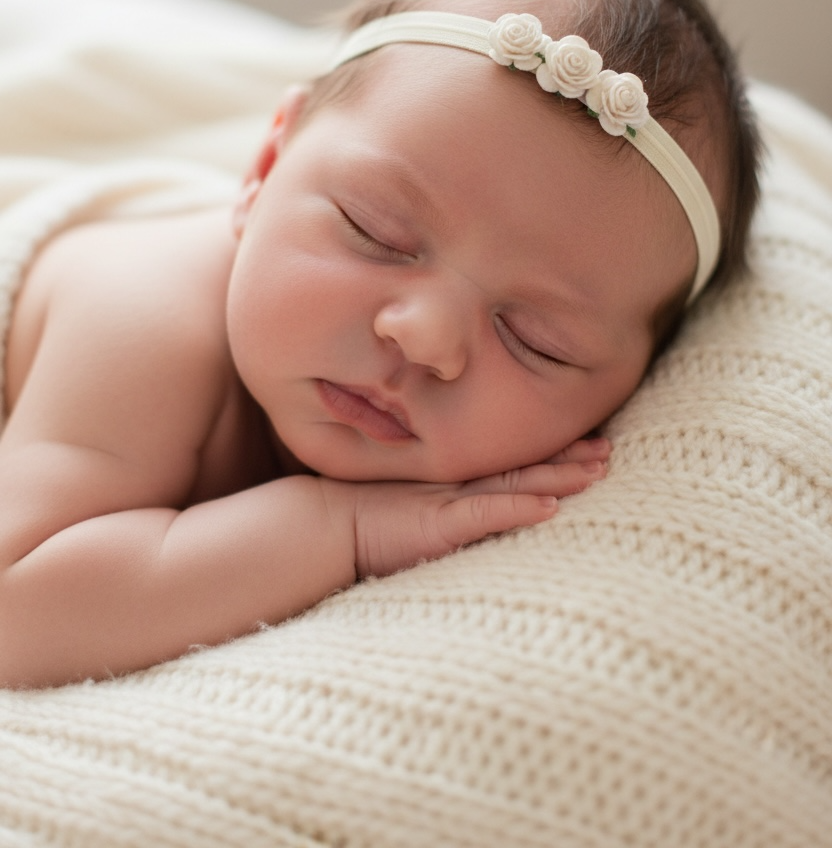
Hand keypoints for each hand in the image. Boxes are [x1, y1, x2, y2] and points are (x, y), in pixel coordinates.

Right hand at [322, 436, 609, 579]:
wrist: (320, 527)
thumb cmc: (361, 520)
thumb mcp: (410, 509)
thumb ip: (442, 504)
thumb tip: (480, 505)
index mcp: (454, 481)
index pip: (511, 462)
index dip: (549, 451)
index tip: (588, 442)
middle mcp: (458, 486)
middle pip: (523, 466)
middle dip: (568, 458)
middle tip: (608, 449)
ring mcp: (450, 502)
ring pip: (516, 483)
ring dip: (559, 477)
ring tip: (598, 469)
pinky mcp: (440, 525)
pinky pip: (486, 514)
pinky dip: (519, 508)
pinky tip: (550, 507)